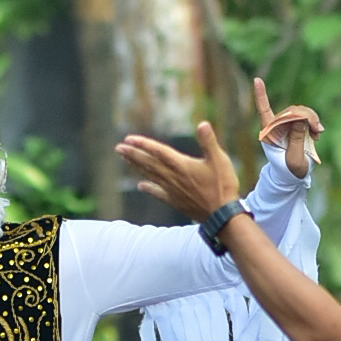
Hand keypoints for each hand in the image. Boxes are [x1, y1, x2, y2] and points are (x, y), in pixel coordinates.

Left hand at [115, 121, 242, 220]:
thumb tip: (202, 124)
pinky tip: (140, 186)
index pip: (158, 152)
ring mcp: (173, 191)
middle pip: (149, 164)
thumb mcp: (220, 160)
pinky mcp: (176, 202)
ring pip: (150, 176)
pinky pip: (158, 193)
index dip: (143, 145)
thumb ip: (208, 142)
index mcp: (182, 166)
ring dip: (136, 167)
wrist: (222, 216)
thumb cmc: (222, 186)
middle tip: (118, 148)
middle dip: (133, 155)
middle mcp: (173, 178)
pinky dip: (149, 188)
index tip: (128, 139)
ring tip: (124, 159)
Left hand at [253, 77, 321, 178]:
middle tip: (317, 130)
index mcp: (269, 133)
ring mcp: (287, 125)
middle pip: (291, 111)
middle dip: (306, 117)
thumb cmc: (289, 171)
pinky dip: (314, 121)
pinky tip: (318, 132)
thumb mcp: (293, 159)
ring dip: (312, 119)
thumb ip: (296, 140)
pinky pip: (307, 116)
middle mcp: (276, 126)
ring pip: (301, 111)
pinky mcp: (297, 126)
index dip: (260, 95)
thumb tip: (299, 120)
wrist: (294, 176)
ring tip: (318, 133)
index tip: (257, 79)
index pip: (264, 110)